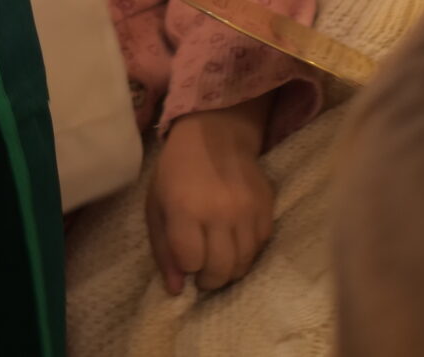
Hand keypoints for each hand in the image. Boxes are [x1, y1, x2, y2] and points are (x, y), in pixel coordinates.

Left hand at [146, 99, 275, 294]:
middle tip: (204, 274)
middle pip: (220, 269)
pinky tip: (235, 240)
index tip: (185, 257)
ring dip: (230, 270)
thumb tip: (176, 290)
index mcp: (184, 209)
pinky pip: (261, 246)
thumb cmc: (177, 171)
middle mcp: (218, 212)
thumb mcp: (157, 206)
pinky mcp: (266, 207)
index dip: (186, 266)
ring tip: (219, 259)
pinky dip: (248, 252)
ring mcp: (246, 210)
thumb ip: (163, 250)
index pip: (191, 261)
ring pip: (244, 263)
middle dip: (209, 280)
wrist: (215, 134)